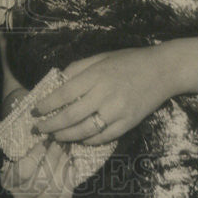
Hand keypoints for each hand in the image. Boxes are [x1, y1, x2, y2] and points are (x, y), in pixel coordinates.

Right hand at [0, 122, 77, 197]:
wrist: (33, 172)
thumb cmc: (20, 153)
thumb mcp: (8, 140)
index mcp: (8, 181)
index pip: (23, 172)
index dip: (36, 157)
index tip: (44, 142)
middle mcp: (19, 197)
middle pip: (41, 181)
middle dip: (53, 160)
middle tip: (61, 144)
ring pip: (53, 191)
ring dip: (63, 170)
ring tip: (67, 154)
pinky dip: (69, 186)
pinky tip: (72, 169)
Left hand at [33, 47, 174, 144]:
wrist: (163, 71)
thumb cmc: (129, 61)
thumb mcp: (101, 57)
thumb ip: (78, 68)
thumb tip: (57, 81)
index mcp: (95, 75)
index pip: (63, 94)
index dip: (46, 105)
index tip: (34, 111)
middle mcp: (104, 94)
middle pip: (70, 116)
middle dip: (50, 125)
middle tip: (38, 128)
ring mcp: (117, 111)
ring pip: (84, 130)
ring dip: (65, 136)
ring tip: (54, 137)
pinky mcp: (128, 123)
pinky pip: (103, 137)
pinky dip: (87, 141)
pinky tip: (78, 139)